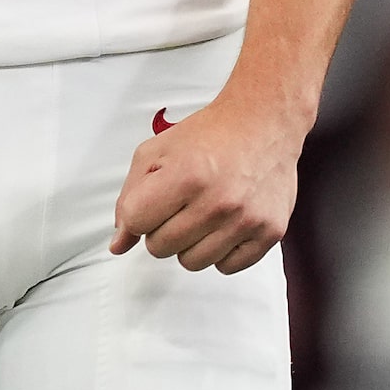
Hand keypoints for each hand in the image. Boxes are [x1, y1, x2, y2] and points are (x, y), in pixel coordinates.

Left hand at [109, 88, 303, 272]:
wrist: (261, 122)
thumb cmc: (207, 135)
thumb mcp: (154, 152)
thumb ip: (129, 198)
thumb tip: (119, 244)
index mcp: (186, 176)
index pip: (137, 221)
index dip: (138, 213)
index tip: (152, 201)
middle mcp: (218, 202)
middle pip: (161, 247)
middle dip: (161, 228)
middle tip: (179, 204)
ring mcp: (246, 220)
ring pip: (192, 263)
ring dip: (190, 242)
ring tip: (202, 212)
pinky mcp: (270, 233)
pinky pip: (227, 267)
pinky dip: (220, 251)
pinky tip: (224, 223)